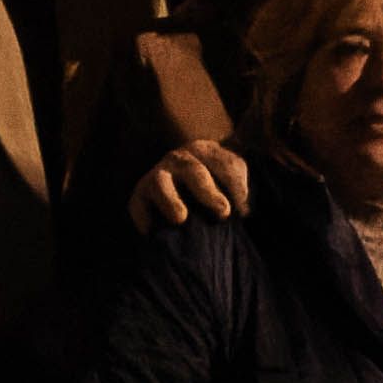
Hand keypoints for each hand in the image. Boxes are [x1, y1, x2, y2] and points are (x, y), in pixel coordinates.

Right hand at [128, 140, 249, 231]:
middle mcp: (179, 158)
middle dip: (208, 192)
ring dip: (171, 200)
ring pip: (161, 183)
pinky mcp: (139, 195)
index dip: (236, 186)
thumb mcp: (232, 181)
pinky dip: (142, 216)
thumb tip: (243, 212)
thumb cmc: (216, 189)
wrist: (182, 193)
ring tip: (181, 219)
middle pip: (193, 171)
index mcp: (206, 151)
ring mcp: (158, 176)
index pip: (224, 164)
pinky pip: (137, 204)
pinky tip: (150, 231)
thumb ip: (239, 189)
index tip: (245, 211)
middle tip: (223, 212)